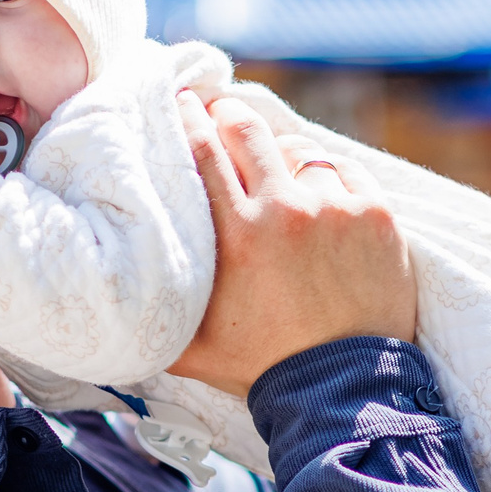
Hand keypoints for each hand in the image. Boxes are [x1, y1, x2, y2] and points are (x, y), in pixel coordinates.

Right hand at [168, 92, 417, 395]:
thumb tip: (113, 287)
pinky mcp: (377, 215)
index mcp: (236, 235)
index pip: (203, 149)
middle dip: (229, 116)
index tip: (182, 100)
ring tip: (274, 166)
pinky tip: (318, 191)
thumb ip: (155, 309)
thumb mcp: (189, 346)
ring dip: (281, 155)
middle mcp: (284, 211)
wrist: (343, 391)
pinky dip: (327, 177)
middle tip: (222, 114)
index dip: (188, 116)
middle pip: (247, 131)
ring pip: (298, 150)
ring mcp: (335, 208)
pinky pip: (344, 170)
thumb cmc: (262, 369)